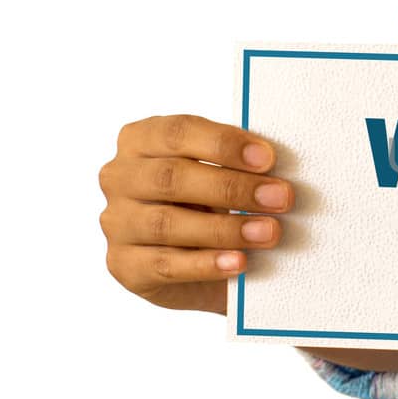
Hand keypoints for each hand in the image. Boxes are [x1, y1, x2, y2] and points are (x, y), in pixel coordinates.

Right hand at [98, 114, 289, 313]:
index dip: (223, 144)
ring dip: (225, 228)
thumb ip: (238, 164)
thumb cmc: (211, 202)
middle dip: (231, 187)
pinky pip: (165, 265)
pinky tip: (238, 262)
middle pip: (171, 177)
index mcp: (141, 140)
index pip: (177, 132)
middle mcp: (119, 177)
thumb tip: (274, 164)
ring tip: (268, 232)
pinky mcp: (125, 266)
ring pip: (167, 223)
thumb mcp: (220, 173)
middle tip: (280, 197)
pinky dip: (206, 264)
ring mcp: (117, 223)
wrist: (199, 262)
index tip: (267, 158)